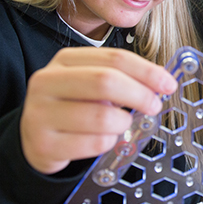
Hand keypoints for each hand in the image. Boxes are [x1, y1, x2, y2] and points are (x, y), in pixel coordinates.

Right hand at [20, 47, 176, 174]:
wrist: (33, 138)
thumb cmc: (73, 106)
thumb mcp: (91, 83)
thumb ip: (122, 78)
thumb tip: (162, 82)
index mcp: (65, 61)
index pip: (114, 59)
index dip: (147, 71)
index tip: (169, 84)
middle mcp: (46, 82)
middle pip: (106, 82)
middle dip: (140, 94)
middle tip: (155, 106)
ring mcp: (40, 114)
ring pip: (102, 117)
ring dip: (123, 123)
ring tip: (121, 124)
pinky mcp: (43, 144)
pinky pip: (94, 144)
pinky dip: (109, 143)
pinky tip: (103, 139)